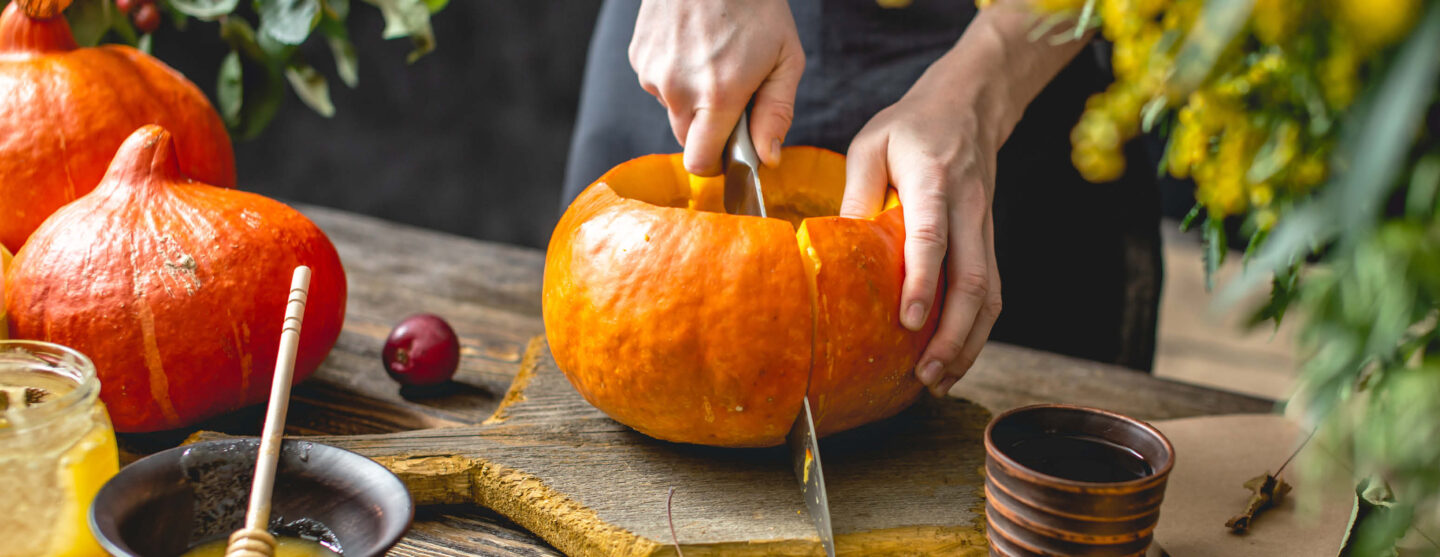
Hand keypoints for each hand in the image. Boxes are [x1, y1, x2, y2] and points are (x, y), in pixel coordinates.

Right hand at [628, 0, 804, 174]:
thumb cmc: (756, 5)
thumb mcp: (786, 58)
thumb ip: (777, 113)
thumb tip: (767, 159)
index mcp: (718, 94)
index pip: (700, 162)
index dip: (717, 163)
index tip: (731, 149)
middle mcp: (678, 88)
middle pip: (687, 138)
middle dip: (708, 127)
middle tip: (731, 91)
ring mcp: (652, 71)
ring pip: (673, 108)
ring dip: (691, 96)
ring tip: (713, 56)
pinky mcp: (638, 56)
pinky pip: (658, 83)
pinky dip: (675, 73)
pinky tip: (692, 44)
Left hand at [840, 66, 1004, 398]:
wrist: (969, 106)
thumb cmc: (911, 127)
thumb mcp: (871, 145)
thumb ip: (857, 193)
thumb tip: (836, 250)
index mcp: (933, 180)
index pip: (932, 238)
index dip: (923, 282)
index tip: (909, 321)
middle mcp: (968, 209)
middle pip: (973, 279)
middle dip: (952, 333)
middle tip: (926, 372)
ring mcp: (985, 228)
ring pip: (990, 293)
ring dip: (968, 341)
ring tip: (939, 379)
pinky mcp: (988, 241)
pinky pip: (991, 291)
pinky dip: (976, 330)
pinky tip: (954, 356)